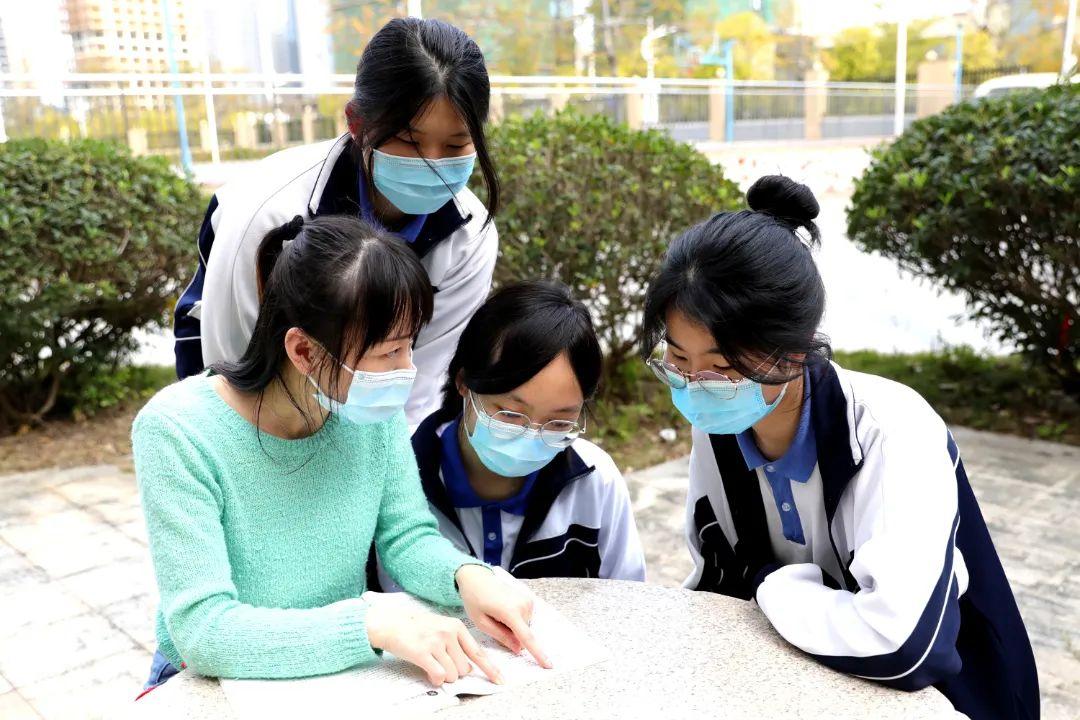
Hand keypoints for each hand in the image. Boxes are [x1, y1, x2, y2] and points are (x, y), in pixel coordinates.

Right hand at [366, 602, 502, 686]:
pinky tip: (428, 671)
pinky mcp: (423, 653)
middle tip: (441, 661)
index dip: (490, 669)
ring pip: (452, 674)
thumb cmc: (417, 627)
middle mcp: (449, 633)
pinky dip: (435, 678)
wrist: (391, 623)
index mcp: (456, 627)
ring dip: (444, 675)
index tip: (500, 680)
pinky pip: (439, 676)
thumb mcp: (441, 627)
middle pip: (464, 669)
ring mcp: (436, 643)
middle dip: (455, 671)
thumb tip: (469, 666)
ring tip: (432, 663)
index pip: (478, 652)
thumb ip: (457, 643)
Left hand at [455, 565, 551, 668]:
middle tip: (493, 620)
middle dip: (511, 634)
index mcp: (510, 612)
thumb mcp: (481, 622)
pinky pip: (525, 618)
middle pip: (523, 633)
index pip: (527, 637)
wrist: (477, 578)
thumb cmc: (475, 600)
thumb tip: (519, 649)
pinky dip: (515, 619)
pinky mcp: (528, 598)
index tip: (548, 665)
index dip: (538, 653)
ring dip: (512, 626)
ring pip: (524, 626)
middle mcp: (523, 605)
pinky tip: (504, 608)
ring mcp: (528, 600)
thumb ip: (501, 637)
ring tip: (497, 612)